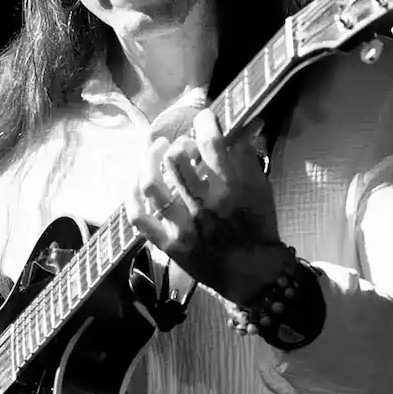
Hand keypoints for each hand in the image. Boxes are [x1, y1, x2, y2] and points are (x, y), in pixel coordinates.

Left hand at [129, 106, 286, 302]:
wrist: (255, 274)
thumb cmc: (259, 228)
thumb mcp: (261, 188)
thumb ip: (246, 156)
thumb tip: (241, 124)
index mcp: (231, 190)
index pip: (210, 144)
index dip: (204, 122)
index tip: (204, 119)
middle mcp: (203, 206)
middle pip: (175, 159)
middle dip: (177, 144)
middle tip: (183, 145)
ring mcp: (182, 227)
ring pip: (151, 185)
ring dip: (149, 160)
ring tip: (155, 150)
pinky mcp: (168, 244)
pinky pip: (138, 217)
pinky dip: (130, 196)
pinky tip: (133, 180)